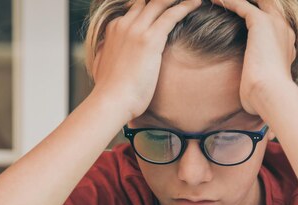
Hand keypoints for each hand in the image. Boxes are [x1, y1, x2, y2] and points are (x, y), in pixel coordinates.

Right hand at [91, 0, 201, 120]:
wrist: (111, 100)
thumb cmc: (110, 90)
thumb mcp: (102, 64)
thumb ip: (106, 52)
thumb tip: (105, 50)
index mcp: (114, 29)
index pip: (135, 9)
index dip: (150, 7)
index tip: (162, 9)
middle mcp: (124, 24)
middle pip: (147, 2)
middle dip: (163, 0)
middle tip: (176, 2)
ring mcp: (136, 30)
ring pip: (160, 3)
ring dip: (176, 0)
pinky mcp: (150, 39)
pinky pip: (171, 15)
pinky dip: (185, 7)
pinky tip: (195, 3)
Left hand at [210, 0, 296, 114]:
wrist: (272, 95)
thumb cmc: (264, 97)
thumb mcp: (262, 84)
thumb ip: (257, 78)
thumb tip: (247, 92)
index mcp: (286, 44)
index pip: (272, 21)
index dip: (257, 15)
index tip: (240, 15)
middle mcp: (284, 30)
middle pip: (268, 4)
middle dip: (251, 2)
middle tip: (230, 3)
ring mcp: (275, 24)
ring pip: (256, 1)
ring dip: (236, 1)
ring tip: (220, 0)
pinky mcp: (261, 22)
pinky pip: (242, 4)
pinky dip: (228, 2)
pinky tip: (214, 0)